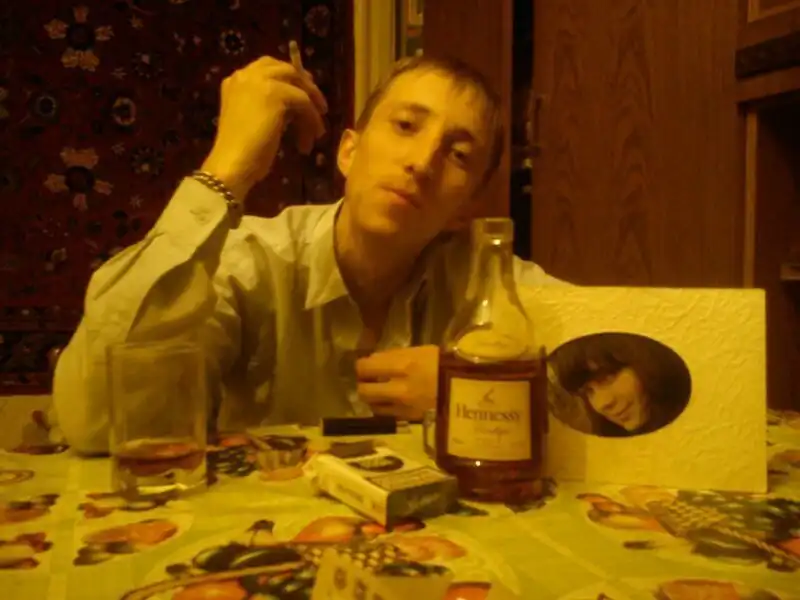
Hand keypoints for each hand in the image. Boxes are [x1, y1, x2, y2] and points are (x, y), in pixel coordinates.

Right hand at [201, 55, 327, 199]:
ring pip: (297, 87)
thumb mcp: (253, 119)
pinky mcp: (275, 94)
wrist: (232, 163)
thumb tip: (295, 102)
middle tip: (318, 104)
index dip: (289, 78)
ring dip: (311, 108)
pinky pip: (304, 102)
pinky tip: (309, 140)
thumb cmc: (240, 151)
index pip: (268, 67)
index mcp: (236, 81)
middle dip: (305, 86)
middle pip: (285, 69)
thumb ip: (267, 104)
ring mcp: (260, 81)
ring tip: (318, 131)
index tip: (304, 92)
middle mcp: (246, 75)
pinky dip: (311, 120)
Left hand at [355, 345, 439, 420]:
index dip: (360, 367)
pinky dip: (384, 408)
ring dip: (372, 398)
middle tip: (368, 380)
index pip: (366, 367)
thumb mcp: (421, 351)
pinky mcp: (410, 418)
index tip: (363, 365)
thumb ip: (395, 356)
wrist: (469, 386)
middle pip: (364, 390)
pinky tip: (390, 402)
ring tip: (378, 392)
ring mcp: (404, 406)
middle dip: (363, 384)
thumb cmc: (445, 363)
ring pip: (373, 405)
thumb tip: (373, 360)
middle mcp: (400, 387)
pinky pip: (387, 414)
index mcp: (403, 365)